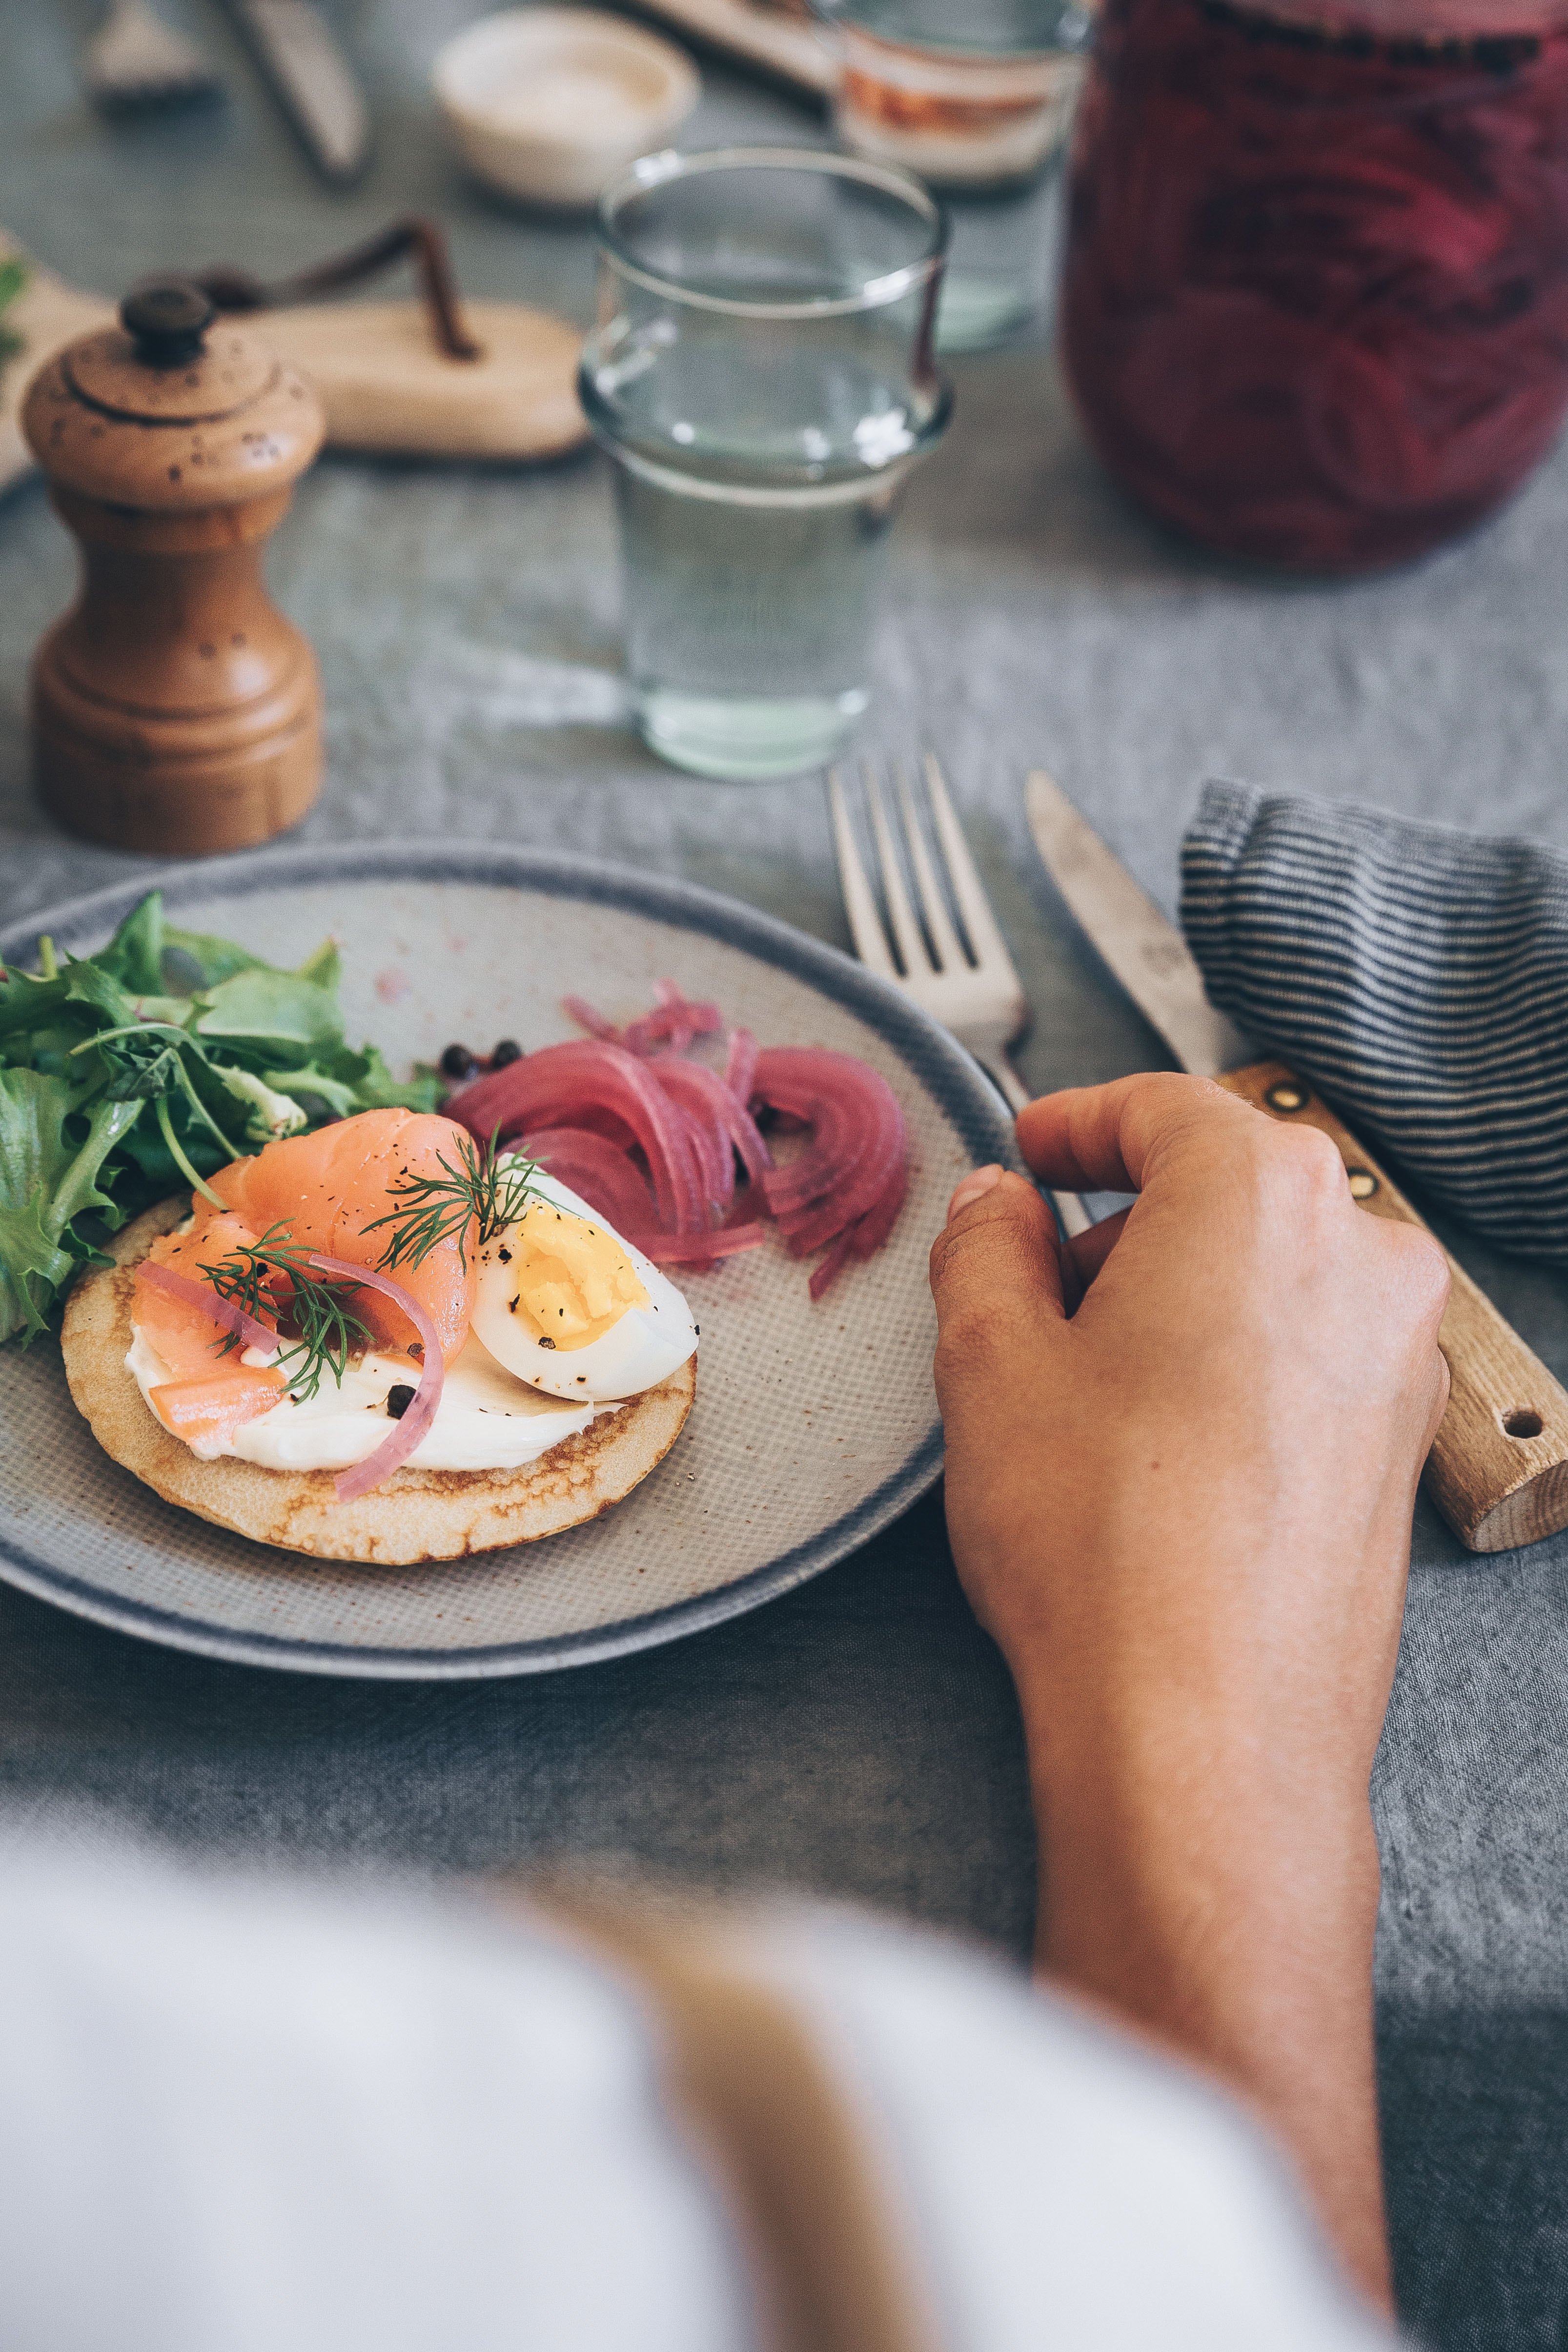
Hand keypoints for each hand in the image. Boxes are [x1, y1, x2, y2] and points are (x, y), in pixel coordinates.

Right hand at [927, 1074, 1448, 2309]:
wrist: (1203, 1729)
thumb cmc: (1106, 1543)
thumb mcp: (991, 1360)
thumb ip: (986, 1248)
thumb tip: (996, 1209)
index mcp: (1263, 1196)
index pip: (1165, 1109)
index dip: (1079, 1123)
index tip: (1032, 1148)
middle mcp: (1359, 1258)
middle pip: (1227, 1192)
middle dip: (1121, 1224)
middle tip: (1029, 1278)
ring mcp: (1394, 1359)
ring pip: (1268, 1277)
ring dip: (1174, 1298)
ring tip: (1077, 1378)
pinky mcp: (1395, 1449)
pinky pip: (1303, 1358)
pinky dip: (1227, 1364)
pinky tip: (1146, 1441)